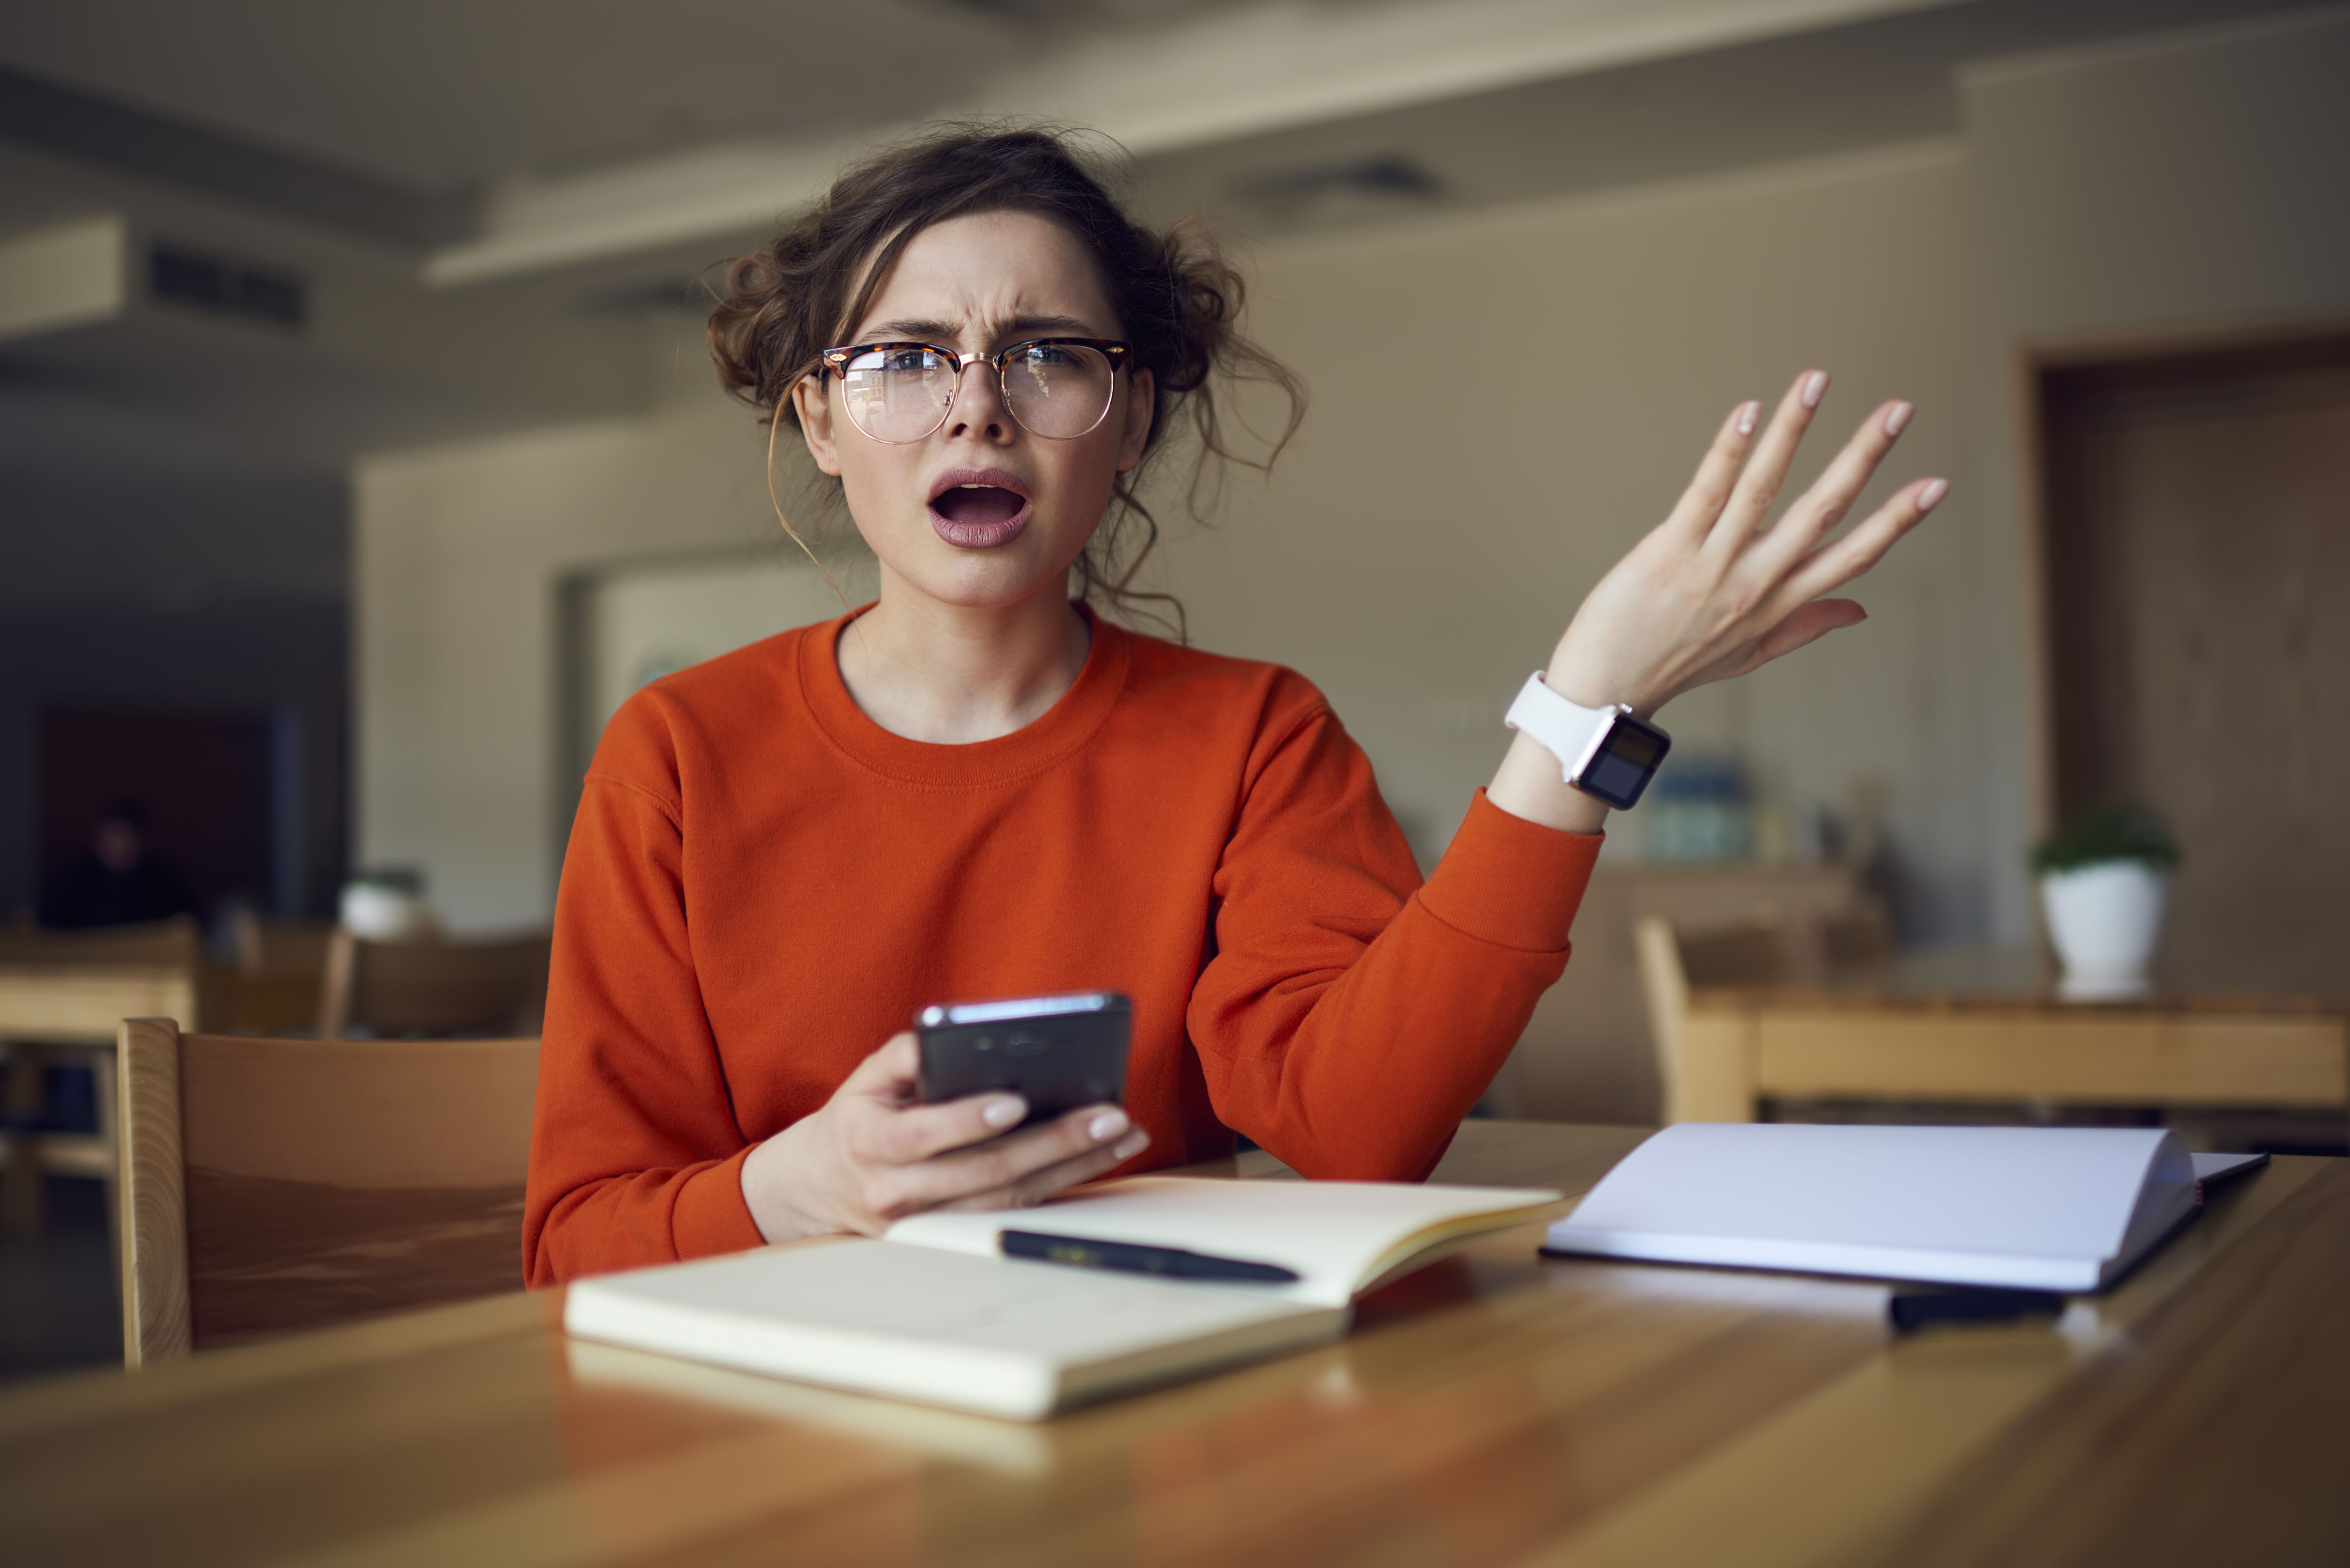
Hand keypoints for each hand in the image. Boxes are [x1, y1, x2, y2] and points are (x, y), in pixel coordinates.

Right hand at [738, 1032, 1149, 1241]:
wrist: (818, 1186)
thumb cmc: (857, 1118)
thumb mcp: (868, 1076)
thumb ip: (908, 1053)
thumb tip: (956, 1033)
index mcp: (871, 1143)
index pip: (923, 1135)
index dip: (970, 1120)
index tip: (1016, 1101)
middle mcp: (897, 1191)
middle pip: (985, 1172)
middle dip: (1054, 1142)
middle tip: (1108, 1115)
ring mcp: (927, 1222)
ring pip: (1010, 1198)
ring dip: (1074, 1166)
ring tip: (1122, 1134)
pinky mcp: (953, 1235)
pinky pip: (1013, 1209)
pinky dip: (1061, 1183)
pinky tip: (1100, 1157)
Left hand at [1489, 370, 1945, 832]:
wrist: (1607, 689)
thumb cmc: (1677, 664)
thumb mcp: (1750, 655)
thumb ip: (1805, 626)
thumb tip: (1861, 610)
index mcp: (1779, 604)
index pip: (1852, 556)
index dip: (1898, 520)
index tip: (1938, 484)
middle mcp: (1755, 583)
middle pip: (1822, 512)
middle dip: (1864, 458)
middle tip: (1899, 409)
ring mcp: (1712, 566)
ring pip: (1763, 489)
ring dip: (1793, 431)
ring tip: (1817, 381)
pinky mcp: (1668, 552)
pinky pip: (1704, 493)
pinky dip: (1728, 451)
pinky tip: (1749, 412)